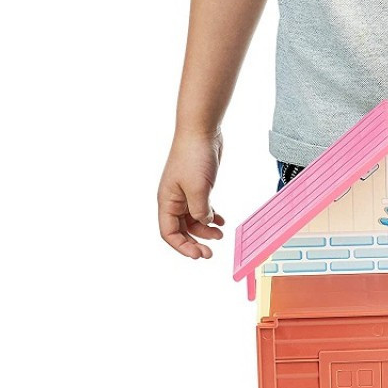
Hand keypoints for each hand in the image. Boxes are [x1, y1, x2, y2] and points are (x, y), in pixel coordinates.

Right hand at [158, 129, 224, 258]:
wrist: (201, 132)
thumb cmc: (194, 157)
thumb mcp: (198, 189)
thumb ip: (200, 211)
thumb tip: (204, 224)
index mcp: (167, 201)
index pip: (169, 232)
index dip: (182, 246)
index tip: (199, 255)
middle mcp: (173, 199)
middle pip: (180, 229)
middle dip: (194, 242)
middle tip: (210, 253)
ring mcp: (185, 193)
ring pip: (192, 220)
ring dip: (205, 230)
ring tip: (220, 235)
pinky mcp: (197, 187)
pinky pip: (201, 208)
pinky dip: (210, 216)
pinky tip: (221, 221)